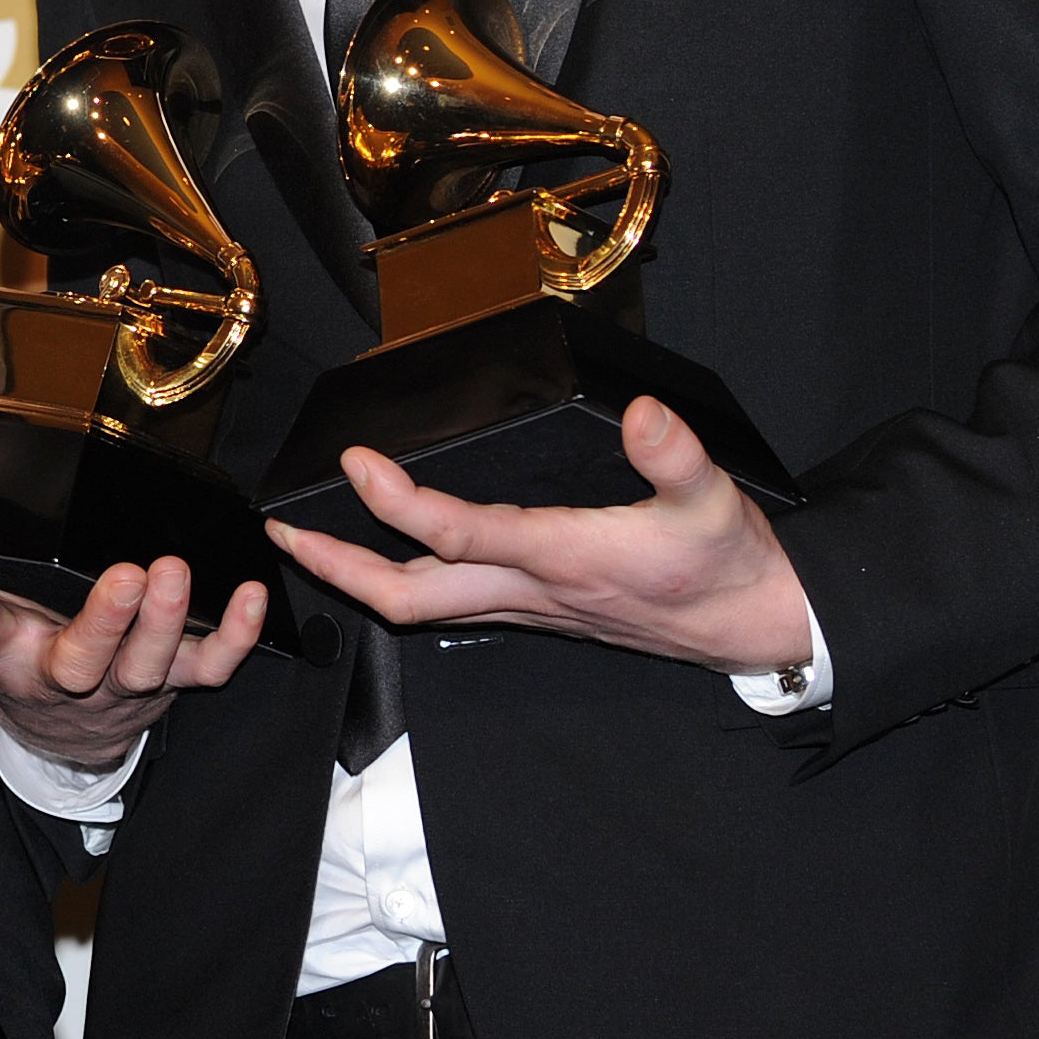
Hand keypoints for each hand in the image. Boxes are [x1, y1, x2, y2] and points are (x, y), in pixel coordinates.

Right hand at [0, 533, 266, 767]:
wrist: (63, 738)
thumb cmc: (4, 660)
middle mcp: (59, 677)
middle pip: (80, 661)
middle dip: (104, 622)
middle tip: (121, 576)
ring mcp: (121, 687)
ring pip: (146, 666)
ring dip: (164, 622)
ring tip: (172, 573)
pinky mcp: (172, 685)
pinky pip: (209, 669)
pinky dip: (234, 637)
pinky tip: (251, 594)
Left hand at [266, 395, 811, 673]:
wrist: (755, 626)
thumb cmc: (730, 564)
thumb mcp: (716, 500)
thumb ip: (676, 457)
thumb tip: (644, 412)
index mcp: (564, 559)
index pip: (460, 533)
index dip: (400, 503)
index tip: (357, 462)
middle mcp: (531, 591)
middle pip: (408, 596)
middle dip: (337, 569)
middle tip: (283, 534)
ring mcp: (528, 608)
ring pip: (421, 607)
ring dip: (357, 581)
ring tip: (306, 546)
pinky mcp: (536, 610)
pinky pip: (448, 606)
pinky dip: (400, 585)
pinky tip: (382, 562)